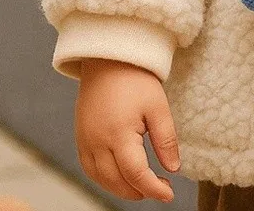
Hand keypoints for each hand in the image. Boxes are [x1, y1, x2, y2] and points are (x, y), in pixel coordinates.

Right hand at [75, 58, 179, 202]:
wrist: (108, 59)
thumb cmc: (136, 80)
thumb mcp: (158, 106)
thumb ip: (166, 140)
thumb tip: (173, 169)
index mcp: (119, 135)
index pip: (137, 174)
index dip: (154, 189)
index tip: (169, 194)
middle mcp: (97, 143)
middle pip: (117, 182)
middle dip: (139, 191)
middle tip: (160, 188)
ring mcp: (85, 141)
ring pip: (100, 179)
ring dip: (121, 189)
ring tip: (143, 186)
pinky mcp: (80, 138)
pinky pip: (89, 169)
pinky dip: (104, 179)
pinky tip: (120, 177)